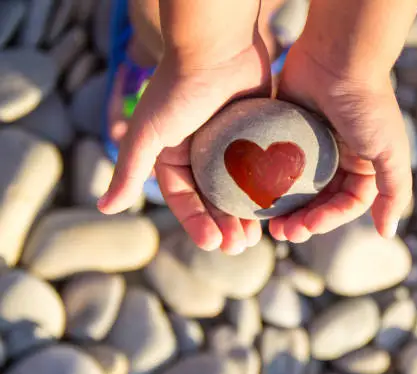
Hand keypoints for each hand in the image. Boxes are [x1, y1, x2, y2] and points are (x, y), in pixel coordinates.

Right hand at [98, 37, 271, 254]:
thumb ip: (128, 169)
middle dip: (224, 226)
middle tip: (239, 245)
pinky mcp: (253, 136)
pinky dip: (265, 190)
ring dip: (245, 215)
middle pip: (213, 200)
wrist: (219, 47)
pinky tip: (275, 208)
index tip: (214, 244)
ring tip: (255, 236)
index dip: (197, 225)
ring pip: (238, 190)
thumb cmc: (180, 89)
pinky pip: (260, 170)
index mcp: (173, 156)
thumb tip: (105, 208)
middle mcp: (200, 153)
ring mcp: (229, 145)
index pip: (184, 200)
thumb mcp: (148, 133)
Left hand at [268, 40, 412, 242]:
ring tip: (267, 223)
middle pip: (318, 201)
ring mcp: (311, 147)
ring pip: (295, 188)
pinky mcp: (287, 134)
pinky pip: (276, 164)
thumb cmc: (366, 105)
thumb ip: (394, 192)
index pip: (345, 205)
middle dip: (301, 220)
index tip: (306, 226)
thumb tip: (387, 232)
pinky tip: (254, 194)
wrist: (336, 57)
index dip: (327, 220)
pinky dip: (267, 182)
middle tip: (281, 233)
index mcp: (363, 166)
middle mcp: (338, 159)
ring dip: (283, 208)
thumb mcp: (390, 151)